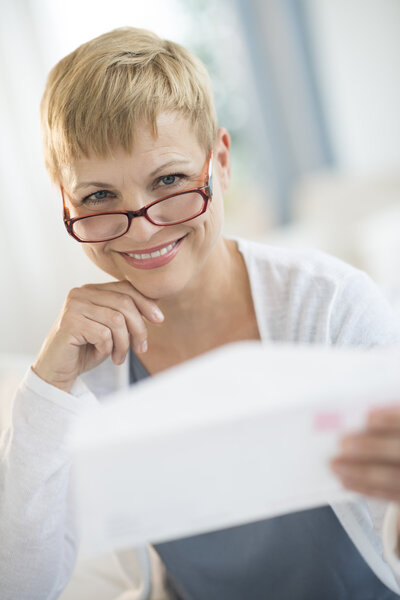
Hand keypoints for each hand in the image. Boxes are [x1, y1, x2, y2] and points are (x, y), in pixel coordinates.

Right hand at [32, 281, 163, 391]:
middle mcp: (81, 293)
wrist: (58, 370)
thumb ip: (126, 314)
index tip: (159, 320)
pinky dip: (108, 348)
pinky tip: (102, 354)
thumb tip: (156, 303)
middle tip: (141, 349)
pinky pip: (103, 334)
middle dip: (139, 328)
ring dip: (124, 343)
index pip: (126, 288)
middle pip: (124, 303)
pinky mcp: (70, 322)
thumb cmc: (87, 349)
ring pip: (117, 320)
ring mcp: (74, 306)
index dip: (146, 303)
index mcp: (92, 290)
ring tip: (119, 356)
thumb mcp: (112, 329)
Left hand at [331, 406, 399, 503]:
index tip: (368, 417)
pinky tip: (345, 481)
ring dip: (361, 472)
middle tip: (343, 444)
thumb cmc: (392, 435)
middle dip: (371, 448)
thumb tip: (355, 414)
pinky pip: (389, 495)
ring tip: (335, 466)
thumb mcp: (395, 421)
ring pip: (393, 477)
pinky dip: (366, 488)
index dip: (391, 419)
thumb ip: (386, 417)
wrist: (398, 460)